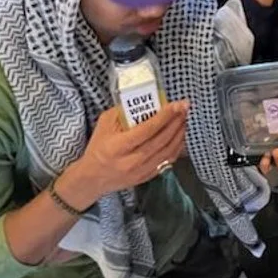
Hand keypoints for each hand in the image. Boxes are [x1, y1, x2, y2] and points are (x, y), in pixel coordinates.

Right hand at [72, 103, 189, 200]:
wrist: (92, 177)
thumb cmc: (98, 147)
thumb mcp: (104, 124)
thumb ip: (123, 111)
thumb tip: (146, 100)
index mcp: (118, 146)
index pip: (147, 129)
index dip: (165, 116)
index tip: (178, 104)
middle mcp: (131, 161)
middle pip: (161, 140)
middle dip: (176, 122)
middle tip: (185, 108)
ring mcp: (140, 171)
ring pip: (168, 152)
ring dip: (179, 134)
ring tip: (184, 120)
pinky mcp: (147, 177)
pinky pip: (167, 162)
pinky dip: (177, 148)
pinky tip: (180, 136)